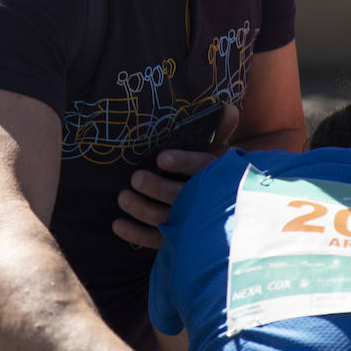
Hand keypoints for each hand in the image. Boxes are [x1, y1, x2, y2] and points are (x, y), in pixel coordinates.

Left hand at [112, 104, 238, 249]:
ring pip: (166, 219)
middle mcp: (206, 202)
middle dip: (157, 188)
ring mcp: (192, 225)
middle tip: (136, 178)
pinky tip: (117, 225)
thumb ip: (221, 131)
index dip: (183, 163)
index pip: (203, 168)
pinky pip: (157, 241)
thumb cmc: (220, 175)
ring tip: (123, 197)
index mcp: (218, 176)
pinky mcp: (180, 241)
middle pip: (181, 196)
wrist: (233, 211)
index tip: (162, 158)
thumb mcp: (222, 153)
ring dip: (142, 209)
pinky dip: (136, 235)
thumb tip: (228, 109)